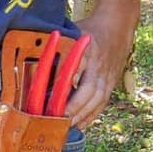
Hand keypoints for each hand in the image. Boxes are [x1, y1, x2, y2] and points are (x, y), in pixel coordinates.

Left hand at [60, 5, 136, 129]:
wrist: (118, 26)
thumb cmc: (88, 30)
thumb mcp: (71, 32)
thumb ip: (57, 47)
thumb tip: (35, 64)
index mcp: (86, 49)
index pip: (75, 69)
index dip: (65, 86)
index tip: (52, 99)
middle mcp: (98, 63)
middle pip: (89, 89)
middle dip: (74, 107)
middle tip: (58, 119)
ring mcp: (108, 74)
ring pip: (98, 98)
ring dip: (83, 114)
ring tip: (68, 125)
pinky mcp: (113, 81)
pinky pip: (104, 101)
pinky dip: (93, 115)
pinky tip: (82, 124)